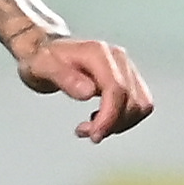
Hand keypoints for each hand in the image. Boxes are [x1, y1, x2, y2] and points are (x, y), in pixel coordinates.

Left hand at [13, 29, 154, 142]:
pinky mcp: (128, 78)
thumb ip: (64, 78)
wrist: (46, 50)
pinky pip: (137, 104)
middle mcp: (117, 58)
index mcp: (98, 53)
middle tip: (84, 131)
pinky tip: (100, 120)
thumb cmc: (42, 59)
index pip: (117, 88)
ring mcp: (125, 68)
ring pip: (141, 104)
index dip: (110, 115)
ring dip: (119, 123)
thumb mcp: (42, 67)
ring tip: (90, 127)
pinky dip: (123, 118)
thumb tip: (88, 93)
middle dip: (112, 123)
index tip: (95, 134)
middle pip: (132, 99)